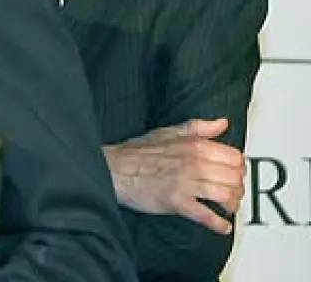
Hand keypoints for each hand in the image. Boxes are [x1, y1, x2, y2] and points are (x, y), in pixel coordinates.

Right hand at [103, 118, 244, 232]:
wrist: (112, 169)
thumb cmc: (137, 153)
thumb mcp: (168, 132)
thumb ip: (198, 127)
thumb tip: (222, 123)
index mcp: (194, 145)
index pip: (235, 158)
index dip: (238, 168)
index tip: (234, 174)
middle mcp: (193, 163)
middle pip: (234, 179)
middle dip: (237, 188)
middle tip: (231, 193)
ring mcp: (185, 184)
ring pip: (225, 196)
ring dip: (230, 205)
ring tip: (226, 208)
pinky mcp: (176, 202)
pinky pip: (206, 216)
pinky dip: (218, 224)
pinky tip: (222, 226)